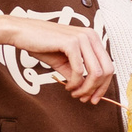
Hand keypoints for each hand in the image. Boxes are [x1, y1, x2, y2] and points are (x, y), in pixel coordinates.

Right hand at [0, 15, 116, 103]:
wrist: (22, 33)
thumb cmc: (41, 44)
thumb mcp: (64, 61)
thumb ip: (78, 73)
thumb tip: (88, 90)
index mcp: (92, 38)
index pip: (108, 65)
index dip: (104, 86)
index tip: (94, 98)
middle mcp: (91, 36)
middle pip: (107, 70)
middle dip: (97, 89)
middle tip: (84, 99)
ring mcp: (82, 38)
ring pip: (96, 72)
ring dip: (85, 88)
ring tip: (74, 93)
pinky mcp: (71, 43)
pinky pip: (79, 70)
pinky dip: (74, 83)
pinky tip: (67, 86)